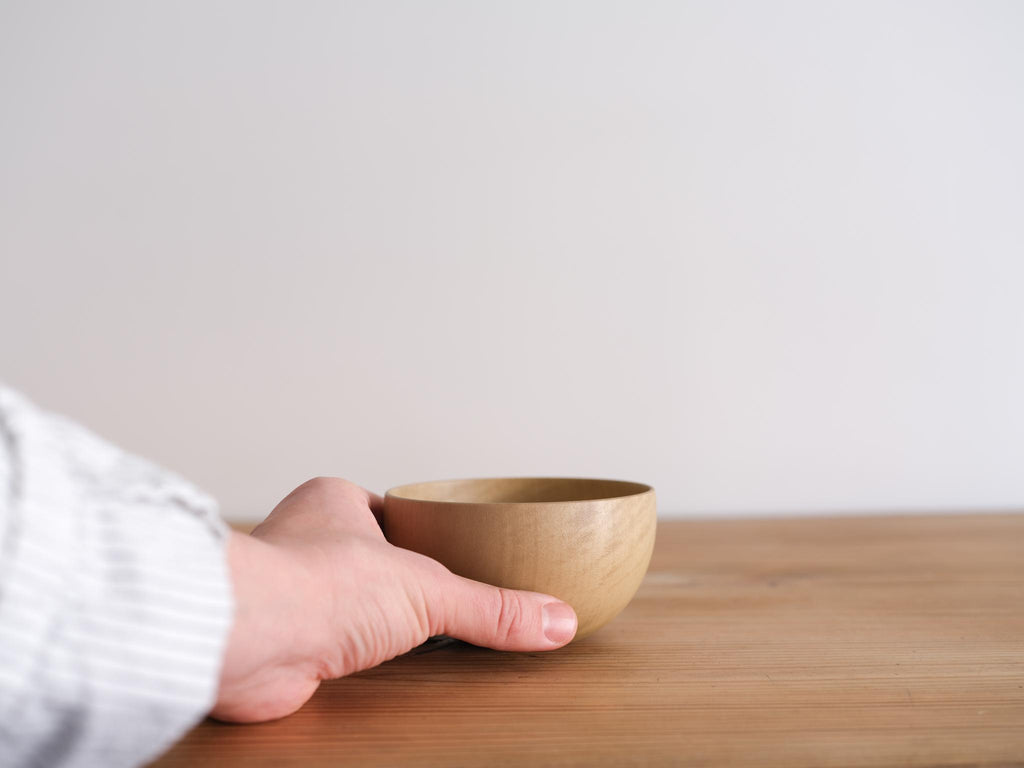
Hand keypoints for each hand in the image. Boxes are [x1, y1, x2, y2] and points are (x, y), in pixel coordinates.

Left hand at [211, 477, 577, 721]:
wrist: (247, 638)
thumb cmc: (316, 583)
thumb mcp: (428, 589)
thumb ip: (491, 607)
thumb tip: (554, 620)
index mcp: (335, 503)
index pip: (385, 513)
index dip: (415, 532)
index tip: (446, 551)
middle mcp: (305, 542)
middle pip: (367, 560)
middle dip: (397, 581)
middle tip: (441, 599)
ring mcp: (290, 593)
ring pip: (344, 604)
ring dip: (373, 624)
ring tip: (417, 640)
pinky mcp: (281, 643)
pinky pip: (328, 649)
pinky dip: (352, 661)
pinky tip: (377, 672)